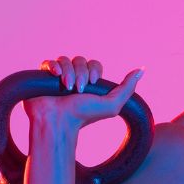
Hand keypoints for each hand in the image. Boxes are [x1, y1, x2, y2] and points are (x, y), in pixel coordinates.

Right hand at [23, 54, 144, 128]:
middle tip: (79, 90)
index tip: (93, 83)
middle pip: (80, 60)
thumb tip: (141, 69)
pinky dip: (53, 66)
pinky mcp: (42, 77)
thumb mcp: (112, 105)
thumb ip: (127, 88)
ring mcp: (57, 77)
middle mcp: (74, 78)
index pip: (94, 64)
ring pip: (65, 60)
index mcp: (89, 83)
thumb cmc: (84, 117)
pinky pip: (48, 62)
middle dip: (81, 73)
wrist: (59, 123)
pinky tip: (55, 76)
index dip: (94, 70)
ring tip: (67, 88)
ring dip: (68, 72)